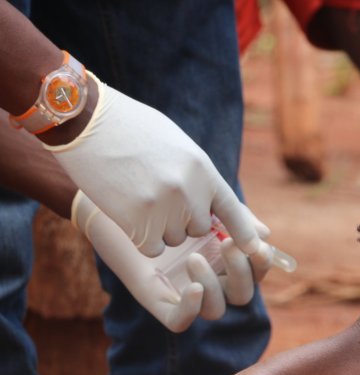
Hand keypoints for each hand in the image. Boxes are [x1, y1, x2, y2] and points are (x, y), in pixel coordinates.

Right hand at [45, 76, 265, 257]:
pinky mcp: (136, 222)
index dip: (244, 233)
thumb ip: (202, 178)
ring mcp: (163, 208)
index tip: (256, 251)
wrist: (85, 120)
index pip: (233, 210)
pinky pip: (151, 248)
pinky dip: (141, 238)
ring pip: (174, 239)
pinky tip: (127, 212)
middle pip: (198, 229)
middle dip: (182, 221)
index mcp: (203, 170)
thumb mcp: (177, 145)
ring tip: (138, 196)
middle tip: (156, 195)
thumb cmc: (131, 128)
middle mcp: (189, 191)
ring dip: (158, 228)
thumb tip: (229, 214)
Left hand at [73, 192, 267, 332]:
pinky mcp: (157, 301)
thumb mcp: (202, 201)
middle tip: (225, 246)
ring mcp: (183, 292)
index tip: (258, 246)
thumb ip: (233, 215)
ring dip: (212, 287)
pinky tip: (192, 288)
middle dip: (240, 274)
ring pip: (215, 309)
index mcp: (223, 259)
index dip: (261, 264)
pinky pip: (180, 321)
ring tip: (194, 257)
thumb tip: (264, 235)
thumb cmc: (159, 198)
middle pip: (241, 294)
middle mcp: (208, 279)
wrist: (113, 198)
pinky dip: (191, 309)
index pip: (254, 271)